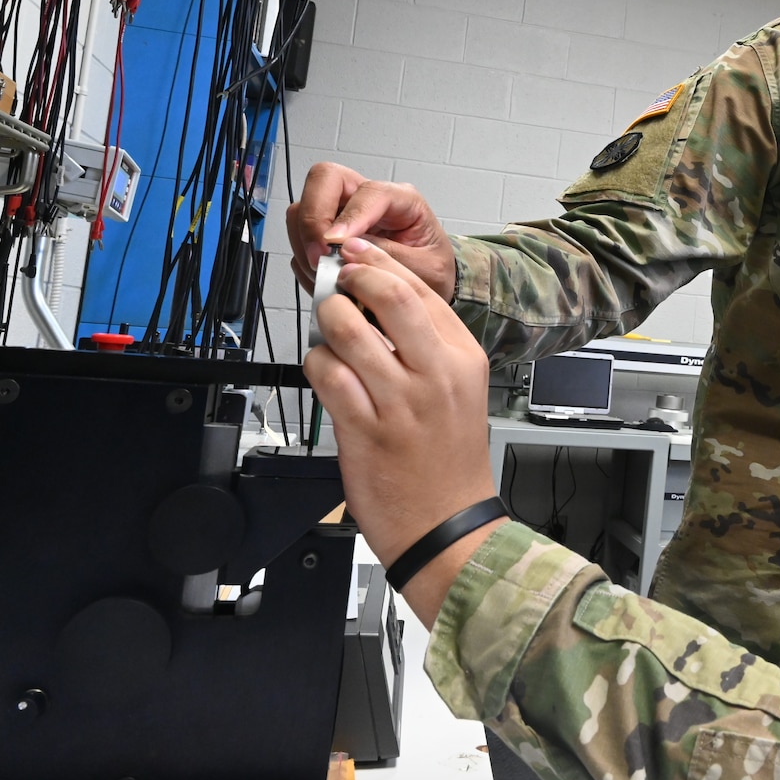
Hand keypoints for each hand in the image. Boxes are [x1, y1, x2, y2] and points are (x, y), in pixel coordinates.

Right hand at [286, 162, 456, 300]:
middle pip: (325, 179)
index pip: (369, 191)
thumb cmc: (431, 272)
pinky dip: (304, 256)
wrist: (426, 289)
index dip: (349, 216)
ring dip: (305, 240)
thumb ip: (391, 259)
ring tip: (323, 272)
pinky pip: (299, 234)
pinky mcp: (327, 232)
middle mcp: (369, 199)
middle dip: (314, 217)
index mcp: (403, 201)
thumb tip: (349, 249)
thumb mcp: (426, 271)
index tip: (335, 243)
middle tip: (319, 256)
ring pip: (305, 205)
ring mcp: (344, 212)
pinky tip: (324, 277)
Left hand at [303, 237, 501, 623]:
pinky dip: (316, 364)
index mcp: (463, 359)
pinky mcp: (366, 430)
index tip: (357, 254)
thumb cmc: (449, 460)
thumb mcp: (459, 391)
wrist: (448, 525)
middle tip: (337, 282)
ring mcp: (401, 403)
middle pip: (391, 296)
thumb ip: (427, 347)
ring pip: (350, 331)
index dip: (380, 263)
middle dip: (353, 279)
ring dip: (327, 322)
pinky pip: (328, 375)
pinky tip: (323, 371)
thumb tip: (378, 302)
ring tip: (328, 331)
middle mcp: (436, 375)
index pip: (421, 290)